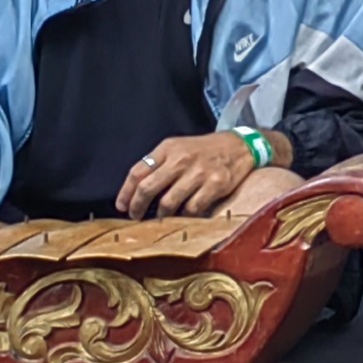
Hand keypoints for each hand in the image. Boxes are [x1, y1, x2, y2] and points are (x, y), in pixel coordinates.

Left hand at [117, 131, 278, 217]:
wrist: (239, 145)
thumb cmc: (204, 150)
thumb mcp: (178, 148)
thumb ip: (158, 164)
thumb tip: (136, 190)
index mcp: (168, 148)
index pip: (138, 172)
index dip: (126, 192)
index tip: (123, 206)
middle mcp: (181, 159)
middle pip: (148, 188)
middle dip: (138, 207)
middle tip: (136, 216)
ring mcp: (199, 172)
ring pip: (168, 202)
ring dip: (162, 215)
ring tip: (162, 217)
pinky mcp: (215, 184)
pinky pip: (192, 208)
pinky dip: (185, 215)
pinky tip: (184, 215)